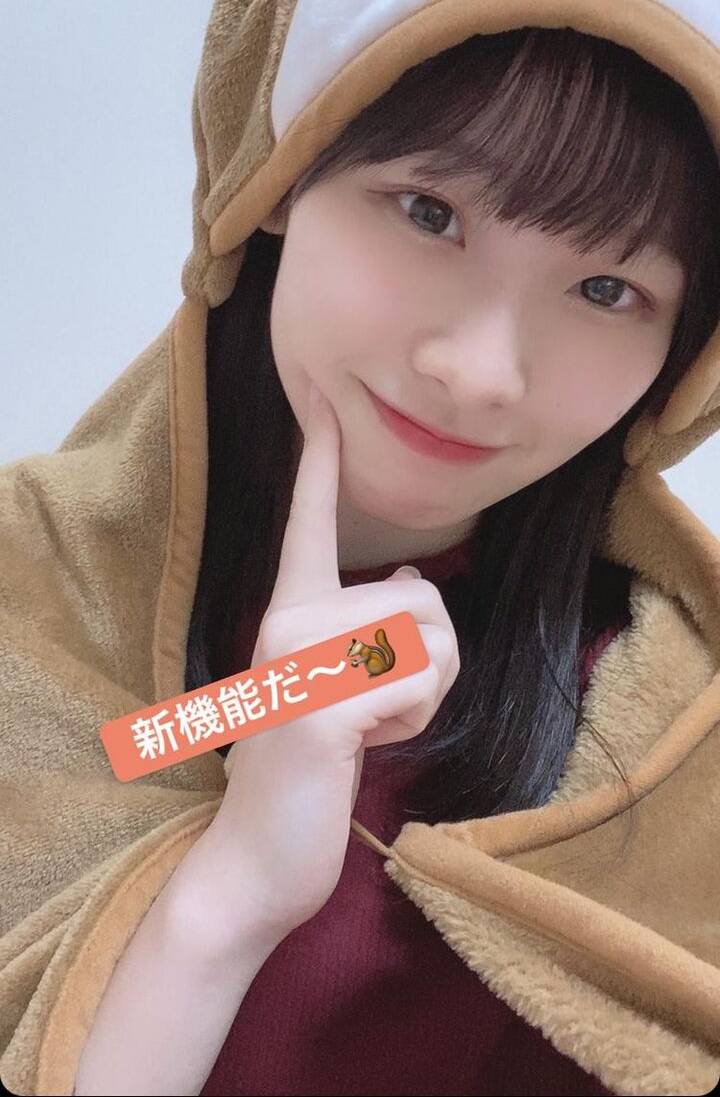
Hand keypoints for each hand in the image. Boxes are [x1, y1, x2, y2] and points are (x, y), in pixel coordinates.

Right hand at [200, 383, 460, 940]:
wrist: (257, 856)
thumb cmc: (307, 770)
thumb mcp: (337, 685)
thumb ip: (365, 628)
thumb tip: (412, 581)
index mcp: (289, 608)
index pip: (307, 519)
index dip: (318, 458)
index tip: (318, 396)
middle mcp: (289, 616)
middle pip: (421, 595)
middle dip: (432, 659)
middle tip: (377, 707)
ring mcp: (301, 656)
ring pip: (431, 633)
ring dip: (426, 691)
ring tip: (369, 725)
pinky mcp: (322, 701)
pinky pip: (419, 680)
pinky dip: (414, 720)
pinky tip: (366, 746)